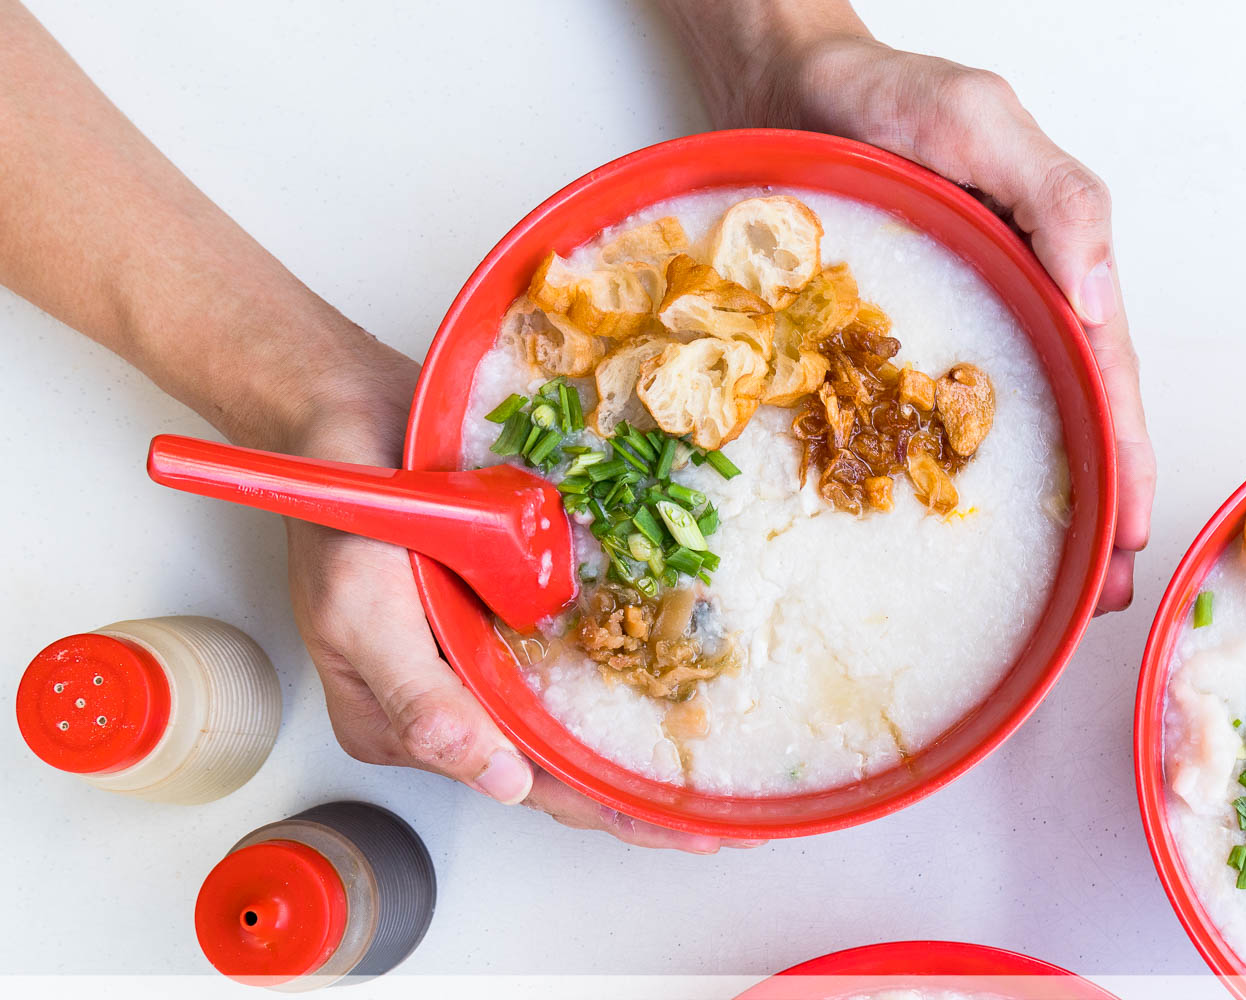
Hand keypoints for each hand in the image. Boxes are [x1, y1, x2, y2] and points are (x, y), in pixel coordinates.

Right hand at [281, 347, 738, 851]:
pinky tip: (674, 671)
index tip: (678, 829)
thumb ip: (420, 703)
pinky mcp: (510, 596)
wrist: (349, 409)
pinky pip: (574, 639)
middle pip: (555, 758)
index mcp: (410, 720)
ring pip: (568, 707)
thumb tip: (497, 780)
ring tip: (711, 760)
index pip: (522, 782)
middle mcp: (454, 691)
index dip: (603, 811)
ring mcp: (483, 644)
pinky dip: (622, 660)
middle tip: (718, 813)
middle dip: (633, 790)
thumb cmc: (338, 505)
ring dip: (634, 733)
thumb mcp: (360, 610)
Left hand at [743, 35, 1154, 610]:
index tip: (1133, 532)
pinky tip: (937, 523)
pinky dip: (937, 476)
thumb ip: (1056, 197)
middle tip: (1103, 593)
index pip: (1105, 376)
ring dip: (1033, 509)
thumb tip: (1102, 305)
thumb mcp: (983, 122)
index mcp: (1048, 268)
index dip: (1123, 456)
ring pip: (999, 433)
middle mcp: (1007, 311)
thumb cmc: (889, 96)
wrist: (786, 87)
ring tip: (1050, 588)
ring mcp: (945, 333)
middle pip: (1067, 420)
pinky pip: (913, 421)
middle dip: (1094, 508)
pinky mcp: (881, 345)